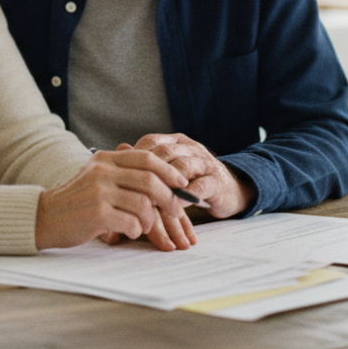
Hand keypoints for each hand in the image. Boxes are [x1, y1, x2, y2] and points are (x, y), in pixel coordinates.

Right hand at [35, 148, 191, 250]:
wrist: (45, 217)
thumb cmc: (76, 200)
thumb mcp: (96, 176)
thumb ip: (122, 172)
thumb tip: (161, 176)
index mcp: (106, 159)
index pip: (146, 158)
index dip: (169, 171)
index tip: (182, 183)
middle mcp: (103, 172)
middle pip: (150, 180)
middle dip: (169, 197)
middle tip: (176, 210)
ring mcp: (99, 192)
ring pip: (143, 203)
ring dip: (150, 219)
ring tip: (144, 226)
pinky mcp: (97, 214)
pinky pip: (131, 222)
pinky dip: (136, 230)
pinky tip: (130, 232)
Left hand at [125, 134, 255, 218]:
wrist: (229, 190)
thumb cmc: (191, 181)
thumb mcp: (168, 170)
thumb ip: (145, 164)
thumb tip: (119, 150)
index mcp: (175, 141)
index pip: (151, 142)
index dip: (135, 157)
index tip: (120, 176)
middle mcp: (190, 148)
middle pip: (165, 153)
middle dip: (147, 171)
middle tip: (130, 190)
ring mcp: (205, 163)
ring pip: (183, 167)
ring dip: (166, 185)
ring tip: (150, 200)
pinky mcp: (217, 182)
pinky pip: (201, 186)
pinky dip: (186, 196)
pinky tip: (174, 207)